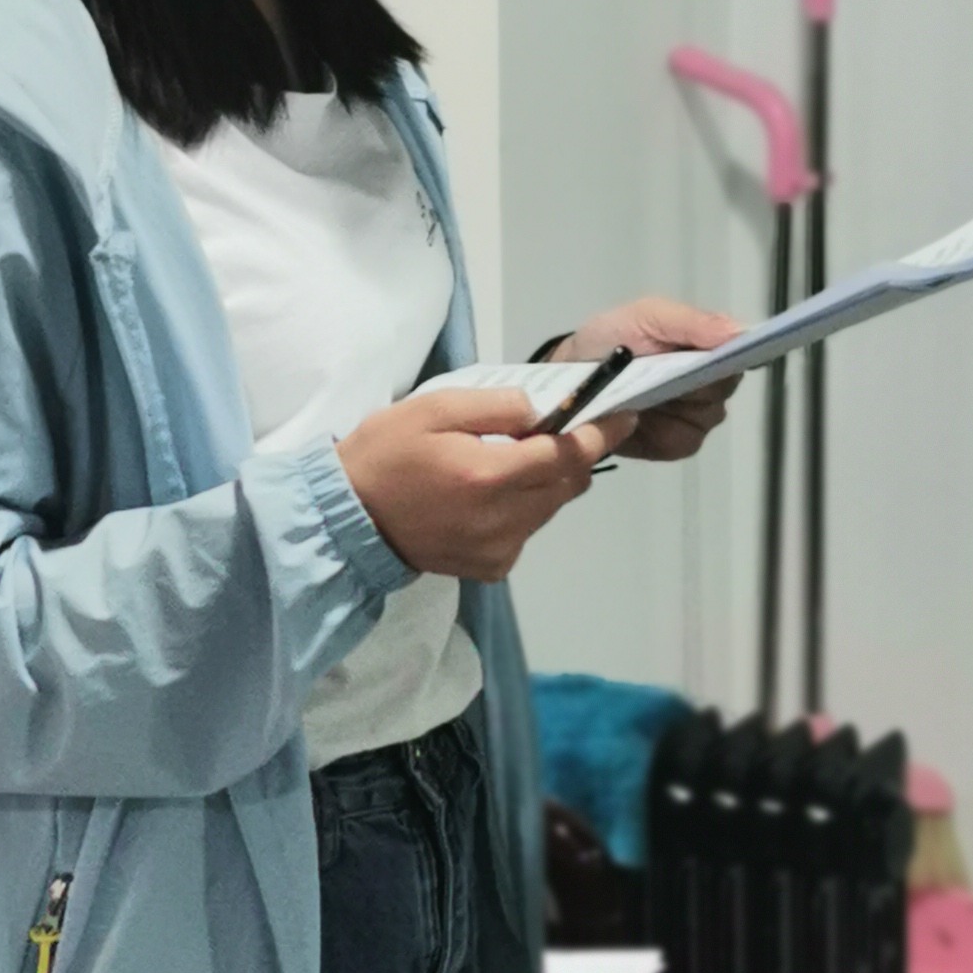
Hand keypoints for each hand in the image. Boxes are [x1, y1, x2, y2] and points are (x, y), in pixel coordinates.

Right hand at [337, 388, 609, 582]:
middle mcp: (503, 520)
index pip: (567, 454)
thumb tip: (541, 412)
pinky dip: (524, 507)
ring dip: (546, 480)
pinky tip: (490, 494)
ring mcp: (500, 549)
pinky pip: (528, 529)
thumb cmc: (385, 454)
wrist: (348, 521)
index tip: (623, 415)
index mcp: (488, 476)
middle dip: (573, 454)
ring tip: (512, 458)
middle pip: (567, 484)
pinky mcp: (492, 567)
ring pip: (550, 507)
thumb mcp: (432, 407)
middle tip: (561, 428)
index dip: (600, 434)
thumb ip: (493, 405)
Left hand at [547, 295, 740, 462]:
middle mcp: (710, 380)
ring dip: (674, 406)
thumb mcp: (644, 317)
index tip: (733, 356)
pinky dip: (660, 431)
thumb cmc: (610, 339)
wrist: (571, 378)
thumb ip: (689, 321)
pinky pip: (684, 440)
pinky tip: (638, 418)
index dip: (742, 353)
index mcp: (706, 343)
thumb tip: (739, 331)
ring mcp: (696, 414)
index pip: (741, 350)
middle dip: (695, 380)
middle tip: (661, 372)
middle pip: (724, 386)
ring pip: (708, 416)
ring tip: (642, 393)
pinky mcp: (676, 442)